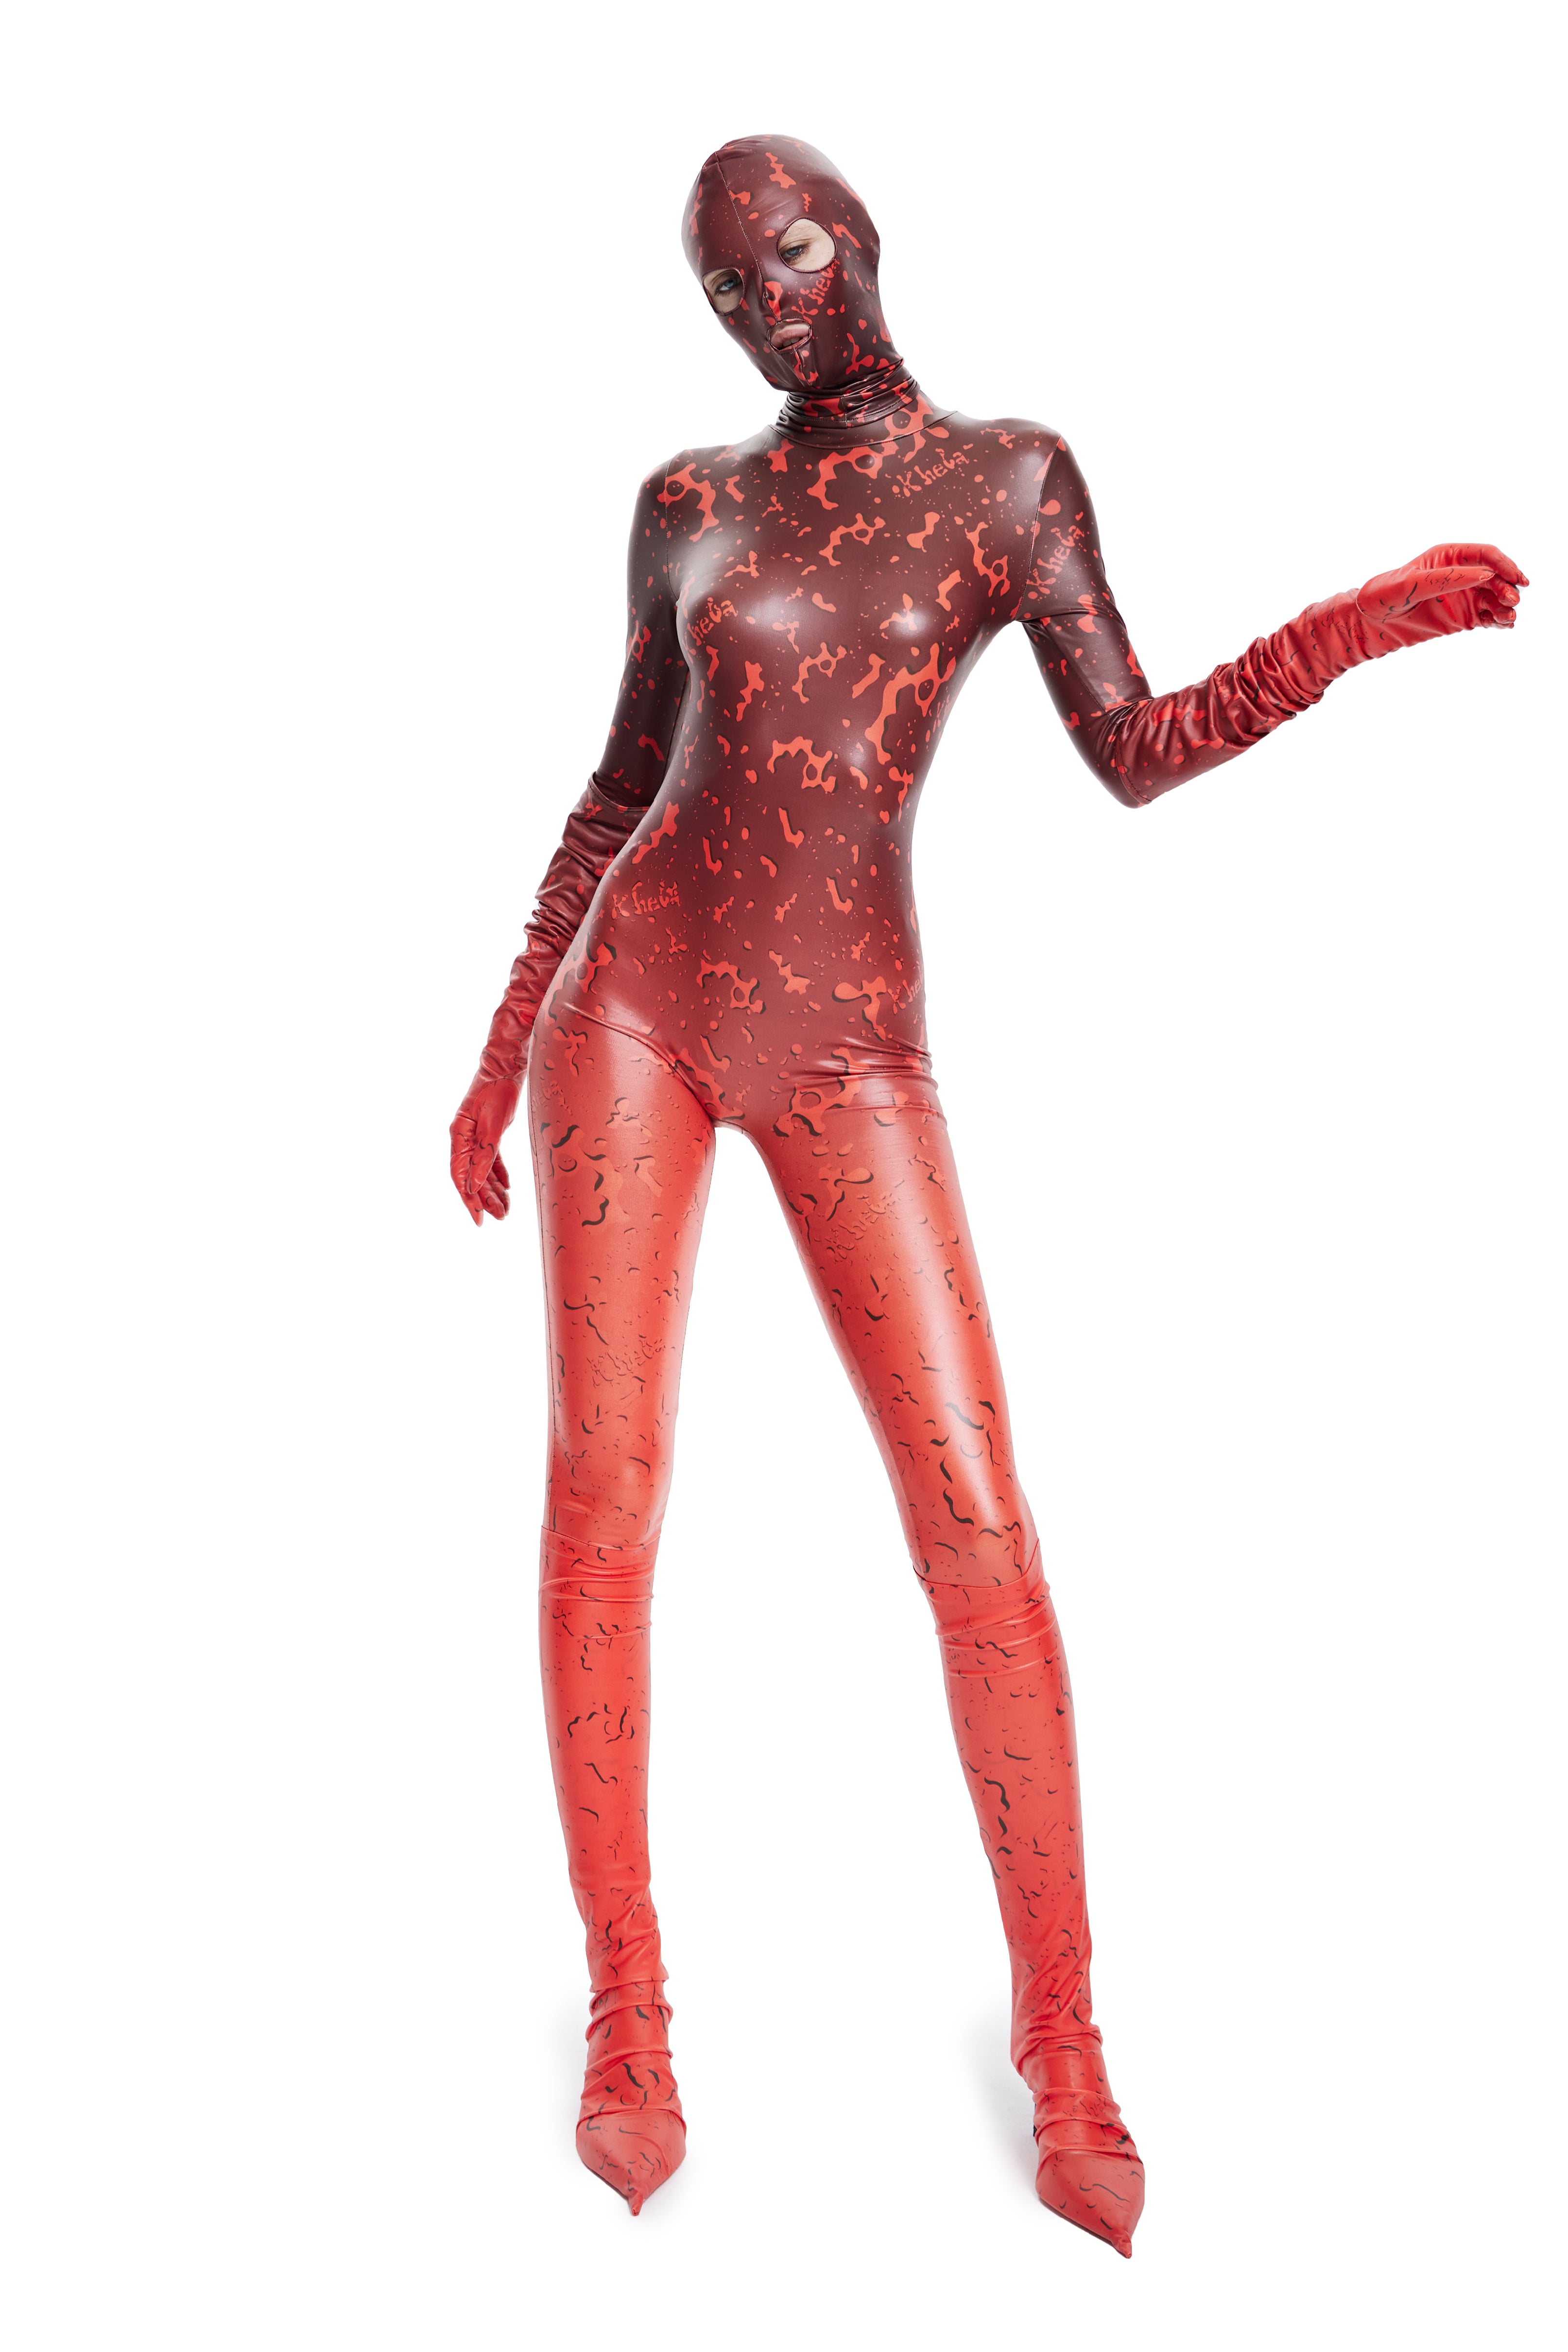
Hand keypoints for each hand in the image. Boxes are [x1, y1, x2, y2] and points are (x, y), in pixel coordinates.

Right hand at [450, 1072, 520, 1224]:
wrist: (506, 1067)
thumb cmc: (498, 1091)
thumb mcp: (493, 1125)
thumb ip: (484, 1155)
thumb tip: (476, 1185)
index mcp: (459, 1136)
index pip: (460, 1176)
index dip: (469, 1199)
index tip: (479, 1219)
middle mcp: (463, 1139)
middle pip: (472, 1177)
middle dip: (485, 1199)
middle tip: (501, 1217)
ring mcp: (475, 1137)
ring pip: (482, 1171)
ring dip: (493, 1190)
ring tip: (506, 1209)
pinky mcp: (488, 1134)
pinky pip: (491, 1160)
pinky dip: (498, 1174)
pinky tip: (507, 1188)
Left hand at [1357, 543, 1527, 636]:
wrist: (1370, 624)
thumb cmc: (1384, 596)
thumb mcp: (1412, 584)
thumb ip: (1448, 578)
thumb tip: (1485, 575)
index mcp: (1449, 556)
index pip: (1486, 554)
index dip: (1504, 564)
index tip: (1517, 578)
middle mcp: (1461, 574)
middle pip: (1496, 576)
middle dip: (1507, 587)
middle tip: (1511, 601)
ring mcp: (1464, 596)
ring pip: (1495, 598)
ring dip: (1506, 606)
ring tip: (1508, 618)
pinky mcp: (1463, 618)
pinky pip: (1488, 617)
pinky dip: (1499, 620)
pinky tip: (1504, 625)